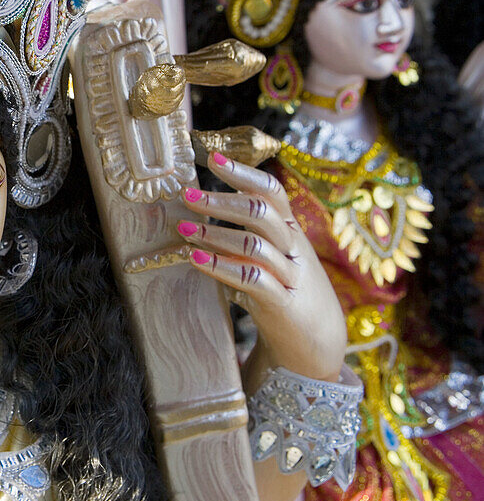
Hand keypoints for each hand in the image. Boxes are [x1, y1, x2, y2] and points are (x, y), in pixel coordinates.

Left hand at [179, 152, 346, 382]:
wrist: (318, 342)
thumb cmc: (287, 289)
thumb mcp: (275, 254)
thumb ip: (251, 230)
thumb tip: (208, 201)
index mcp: (290, 230)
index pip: (271, 191)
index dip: (243, 173)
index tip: (213, 158)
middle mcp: (293, 247)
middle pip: (261, 213)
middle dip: (221, 201)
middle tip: (187, 196)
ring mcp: (290, 274)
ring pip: (253, 245)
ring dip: (214, 234)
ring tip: (184, 229)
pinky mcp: (282, 303)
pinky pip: (251, 279)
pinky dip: (220, 266)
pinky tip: (196, 259)